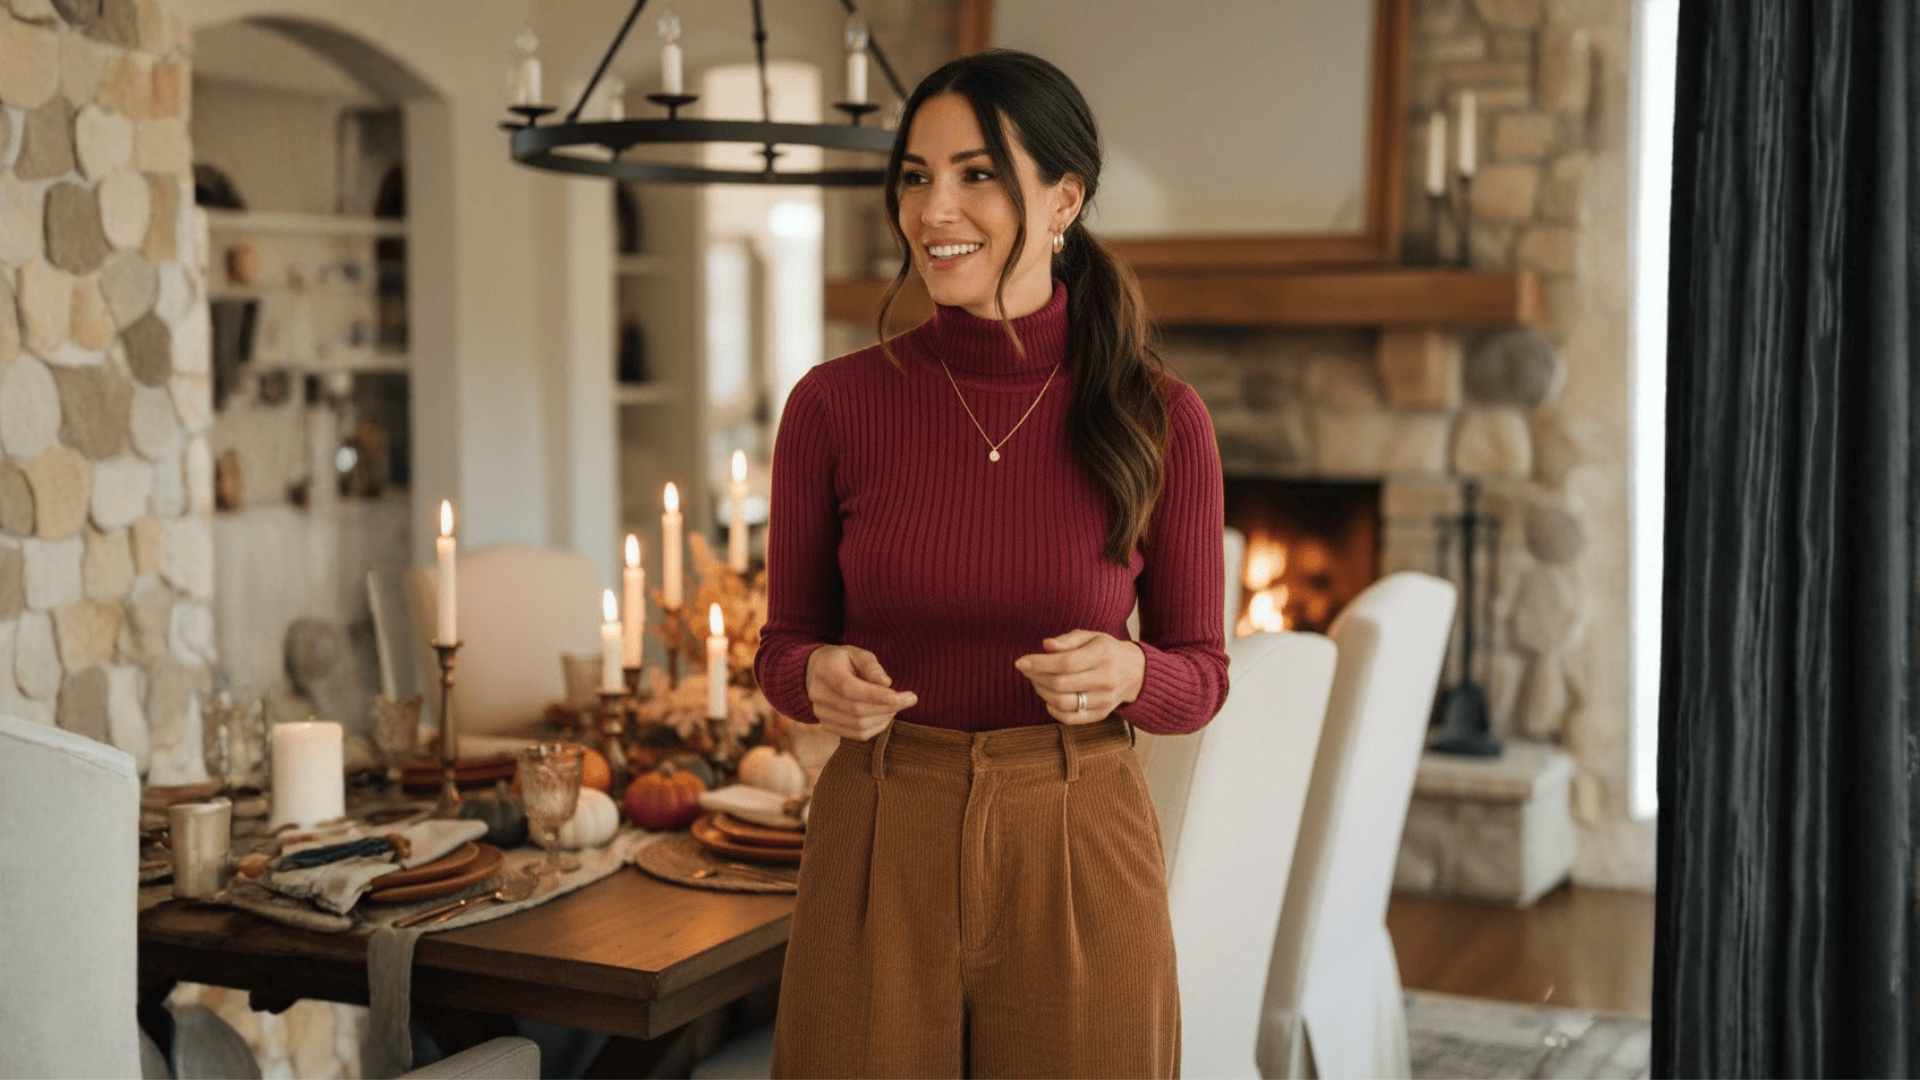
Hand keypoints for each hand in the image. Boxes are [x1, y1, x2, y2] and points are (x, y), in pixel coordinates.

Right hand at [805, 645, 915, 740]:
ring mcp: (820, 712)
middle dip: (888, 707)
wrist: (818, 671)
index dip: (877, 696)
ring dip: (885, 718)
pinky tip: (887, 715)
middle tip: (910, 699)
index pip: (850, 688)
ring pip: (858, 725)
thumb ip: (871, 666)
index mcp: (825, 671)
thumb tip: (886, 684)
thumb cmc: (843, 660)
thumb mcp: (857, 653)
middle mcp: (818, 694)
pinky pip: (856, 735)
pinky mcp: (827, 725)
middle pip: (857, 709)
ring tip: (898, 705)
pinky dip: (877, 727)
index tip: (903, 696)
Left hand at [1015, 630, 1145, 724]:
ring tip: (1037, 682)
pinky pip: (1071, 718)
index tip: (1020, 662)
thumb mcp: (1091, 637)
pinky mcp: (1102, 714)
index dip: (1039, 664)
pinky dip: (1053, 710)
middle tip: (1027, 670)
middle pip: (1061, 684)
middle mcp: (1106, 678)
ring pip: (1063, 702)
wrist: (1136, 672)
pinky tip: (1048, 697)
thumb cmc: (1106, 651)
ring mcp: (1105, 699)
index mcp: (1103, 654)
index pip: (1065, 663)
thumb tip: (1045, 645)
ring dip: (1042, 693)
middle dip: (1036, 677)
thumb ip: (1067, 640)